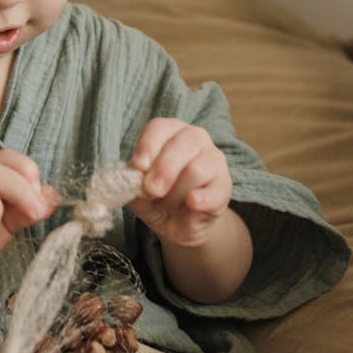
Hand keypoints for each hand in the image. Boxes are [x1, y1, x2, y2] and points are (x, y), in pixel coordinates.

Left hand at [129, 118, 232, 246]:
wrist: (180, 224)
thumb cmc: (157, 198)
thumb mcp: (138, 190)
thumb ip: (131, 182)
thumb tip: (126, 179)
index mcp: (170, 132)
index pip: (160, 127)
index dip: (148, 145)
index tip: (138, 165)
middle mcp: (195, 138)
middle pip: (182, 144)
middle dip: (164, 169)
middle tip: (151, 190)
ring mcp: (214, 159)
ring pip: (197, 168)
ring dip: (176, 191)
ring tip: (168, 204)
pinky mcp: (225, 185)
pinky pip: (215, 189)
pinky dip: (201, 198)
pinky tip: (191, 203)